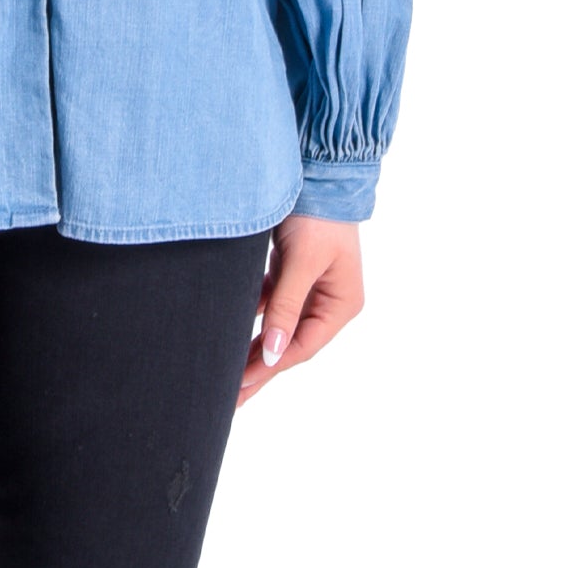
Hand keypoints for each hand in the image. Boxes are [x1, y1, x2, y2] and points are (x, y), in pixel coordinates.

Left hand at [235, 213, 363, 408]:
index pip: (301, 346)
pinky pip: (269, 301)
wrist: (316, 170)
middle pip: (289, 342)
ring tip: (226, 372)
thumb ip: (286, 307)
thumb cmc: (316, 215)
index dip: (270, 366)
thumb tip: (272, 354)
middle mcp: (328, 300)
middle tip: (229, 397)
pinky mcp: (291, 269)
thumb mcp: (302, 262)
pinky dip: (251, 315)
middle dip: (260, 366)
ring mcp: (309, 285)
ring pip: (277, 325)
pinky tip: (229, 330)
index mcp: (341, 304)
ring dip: (253, 344)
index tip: (239, 383)